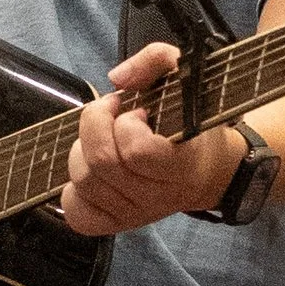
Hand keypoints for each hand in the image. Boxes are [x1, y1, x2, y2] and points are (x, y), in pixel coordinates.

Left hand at [59, 39, 242, 237]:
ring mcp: (136, 214)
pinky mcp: (115, 225)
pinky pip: (78, 213)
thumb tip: (117, 78)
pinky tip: (92, 169)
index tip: (137, 111)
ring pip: (84, 182)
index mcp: (182, 164)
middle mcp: (159, 195)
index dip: (127, 124)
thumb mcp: (187, 77)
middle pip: (102, 163)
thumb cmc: (194, 124)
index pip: (138, 152)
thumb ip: (157, 60)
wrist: (210, 172)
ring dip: (83, 149)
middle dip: (96, 126)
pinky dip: (73, 190)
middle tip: (111, 114)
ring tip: (103, 139)